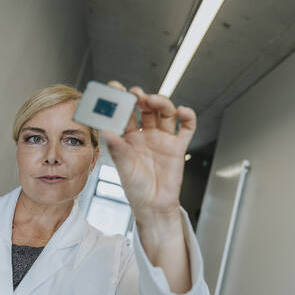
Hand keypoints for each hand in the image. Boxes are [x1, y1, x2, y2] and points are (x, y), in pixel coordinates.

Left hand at [101, 81, 195, 225]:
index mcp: (129, 138)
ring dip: (161, 103)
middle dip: (142, 98)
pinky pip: (186, 127)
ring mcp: (163, 139)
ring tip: (154, 101)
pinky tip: (182, 111)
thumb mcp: (123, 167)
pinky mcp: (178, 146)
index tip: (115, 88)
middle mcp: (146, 135)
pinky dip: (187, 117)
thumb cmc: (136, 188)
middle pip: (147, 108)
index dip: (121, 100)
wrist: (154, 206)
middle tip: (136, 94)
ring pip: (165, 113)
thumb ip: (116, 148)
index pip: (125, 113)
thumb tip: (106, 130)